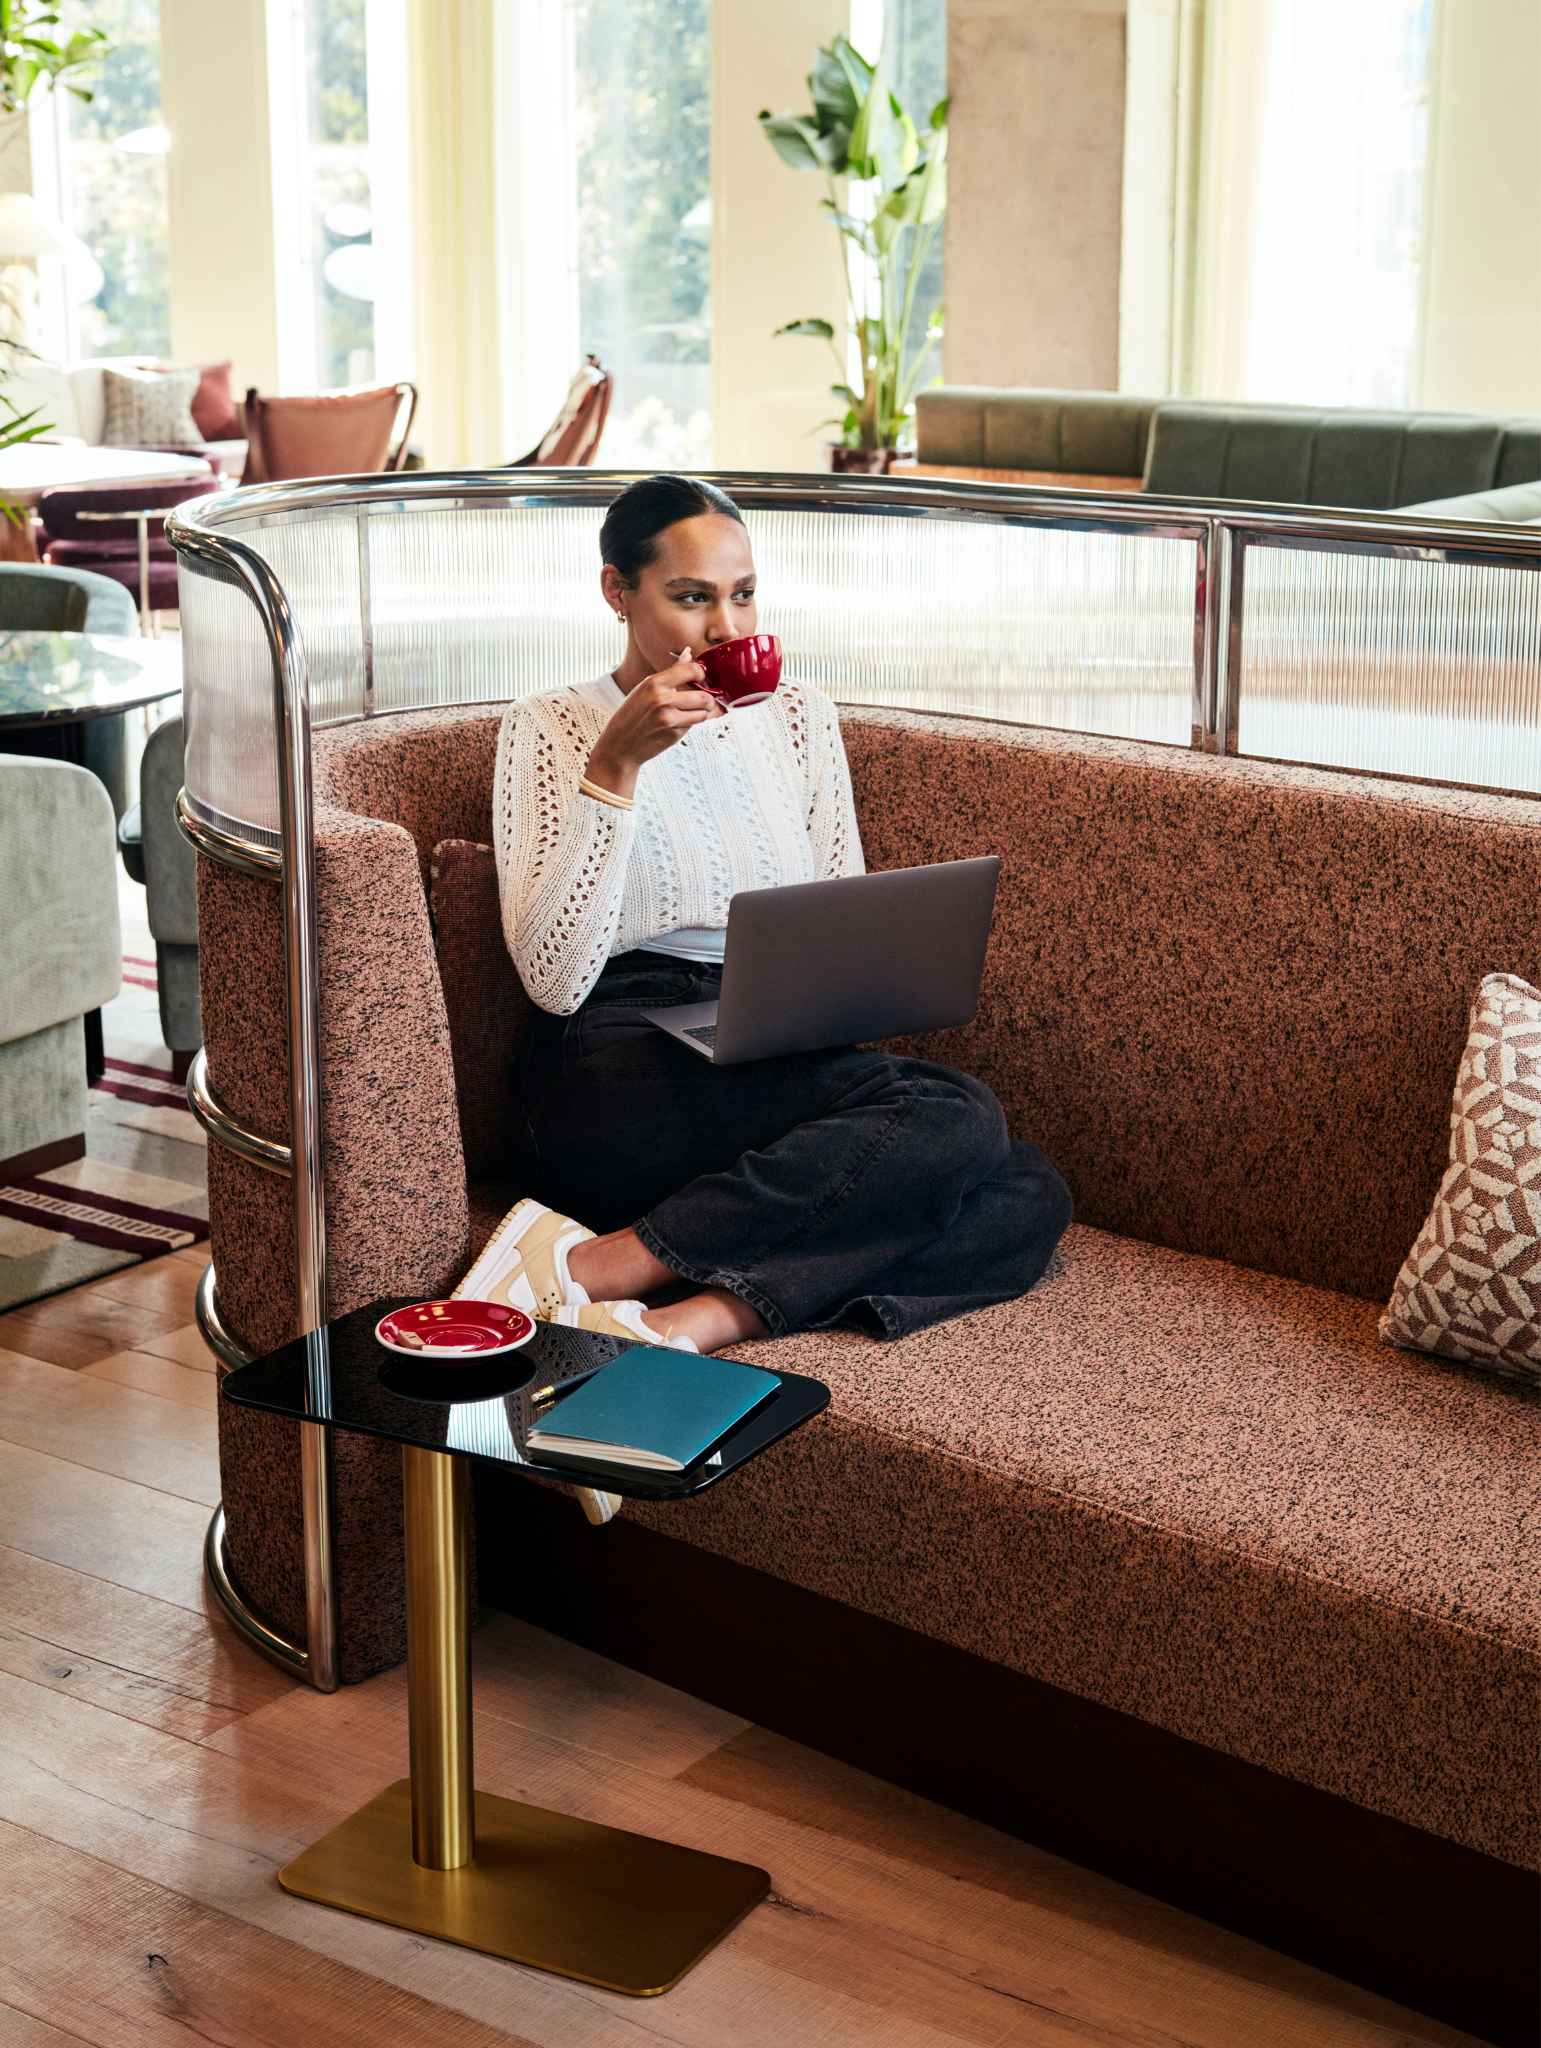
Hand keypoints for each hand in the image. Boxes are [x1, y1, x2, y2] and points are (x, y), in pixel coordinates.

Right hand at [585, 649, 724, 798]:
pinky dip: (691, 723)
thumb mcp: (645, 687)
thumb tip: (687, 653)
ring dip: (703, 713)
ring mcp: (669, 718)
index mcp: (654, 682)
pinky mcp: (674, 734)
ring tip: (692, 711)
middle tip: (703, 699)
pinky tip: (678, 723)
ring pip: (704, 713)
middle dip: (708, 699)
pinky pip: (694, 725)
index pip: (692, 670)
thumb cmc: (632, 714)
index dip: (701, 675)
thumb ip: (671, 672)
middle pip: (704, 696)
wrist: (620, 745)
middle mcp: (662, 699)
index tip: (701, 679)